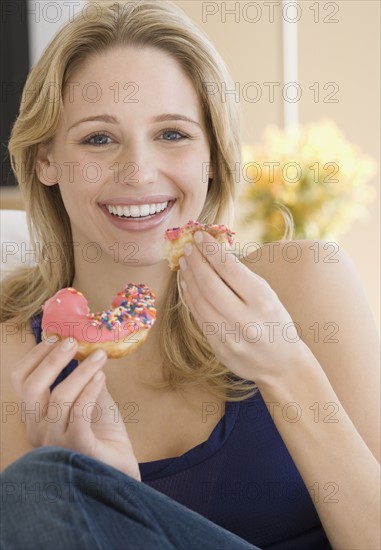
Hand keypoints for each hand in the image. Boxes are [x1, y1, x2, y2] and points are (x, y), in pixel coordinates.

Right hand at [11, 338, 140, 479]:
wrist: (120, 471)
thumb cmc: (103, 435)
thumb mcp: (90, 400)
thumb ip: (82, 379)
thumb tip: (84, 349)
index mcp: (36, 416)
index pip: (21, 381)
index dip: (35, 356)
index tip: (55, 337)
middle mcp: (38, 430)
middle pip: (32, 387)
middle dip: (52, 359)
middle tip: (73, 342)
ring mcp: (55, 442)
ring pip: (59, 397)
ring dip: (81, 371)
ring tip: (99, 356)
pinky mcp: (76, 449)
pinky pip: (79, 413)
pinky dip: (90, 390)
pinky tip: (102, 377)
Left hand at [178, 231, 308, 385]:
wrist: (281, 364)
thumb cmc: (275, 322)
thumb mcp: (269, 296)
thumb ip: (242, 278)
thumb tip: (213, 253)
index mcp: (262, 300)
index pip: (229, 268)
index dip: (211, 249)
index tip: (200, 236)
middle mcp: (245, 319)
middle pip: (210, 284)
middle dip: (196, 262)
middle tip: (188, 247)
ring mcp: (230, 336)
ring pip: (200, 301)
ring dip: (189, 278)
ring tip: (184, 262)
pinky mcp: (218, 348)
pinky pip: (198, 317)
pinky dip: (190, 297)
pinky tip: (187, 284)